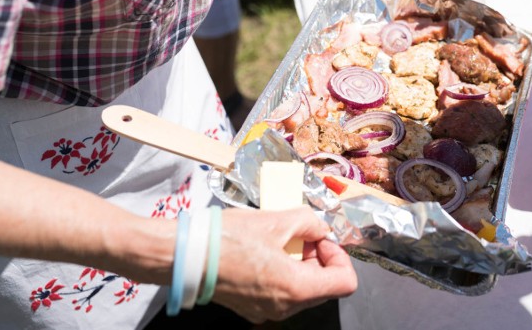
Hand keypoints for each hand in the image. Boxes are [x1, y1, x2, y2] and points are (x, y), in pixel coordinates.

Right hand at [213, 206, 356, 322]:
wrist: (186, 257)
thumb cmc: (227, 240)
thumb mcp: (276, 220)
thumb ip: (309, 222)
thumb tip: (321, 227)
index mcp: (296, 288)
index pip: (345, 282)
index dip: (340, 256)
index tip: (323, 239)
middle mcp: (285, 307)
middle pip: (325, 287)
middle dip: (320, 258)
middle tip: (304, 235)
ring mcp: (268, 311)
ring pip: (304, 291)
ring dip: (302, 264)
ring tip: (283, 241)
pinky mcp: (253, 308)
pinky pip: (282, 294)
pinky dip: (284, 273)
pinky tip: (267, 252)